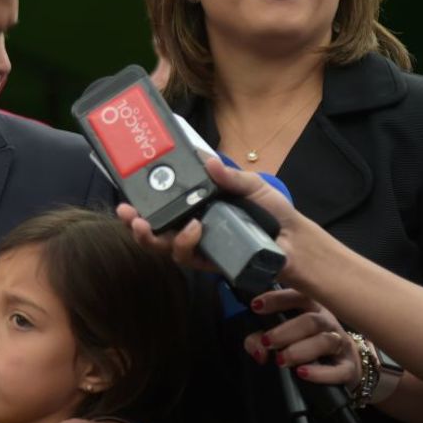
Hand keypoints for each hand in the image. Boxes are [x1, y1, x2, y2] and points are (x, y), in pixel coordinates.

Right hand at [117, 157, 307, 272]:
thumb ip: (229, 176)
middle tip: (128, 215)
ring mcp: (200, 246)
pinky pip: (187, 257)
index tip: (126, 197)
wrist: (295, 240)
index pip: (163, 206)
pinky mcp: (210, 262)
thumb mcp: (251, 185)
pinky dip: (185, 243)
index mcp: (198, 206)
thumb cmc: (274, 212)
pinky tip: (192, 230)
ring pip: (165, 247)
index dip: (142, 203)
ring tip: (149, 226)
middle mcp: (193, 227)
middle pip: (155, 230)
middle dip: (136, 225)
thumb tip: (208, 160)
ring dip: (153, 237)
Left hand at [245, 289, 360, 389]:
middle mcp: (328, 322)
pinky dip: (320, 373)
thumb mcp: (279, 338)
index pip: (298, 296)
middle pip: (311, 320)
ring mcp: (341, 344)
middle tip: (267, 342)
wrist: (342, 367)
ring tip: (281, 360)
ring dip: (300, 350)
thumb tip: (259, 352)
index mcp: (311, 308)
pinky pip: (339, 370)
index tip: (256, 306)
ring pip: (325, 341)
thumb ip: (259, 340)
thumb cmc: (305, 345)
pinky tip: (302, 373)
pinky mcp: (349, 368)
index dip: (277, 299)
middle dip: (286, 331)